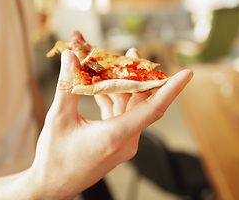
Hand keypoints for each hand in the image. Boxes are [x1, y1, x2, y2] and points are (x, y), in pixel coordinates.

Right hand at [29, 50, 192, 199]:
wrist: (51, 186)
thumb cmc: (55, 159)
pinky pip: (120, 117)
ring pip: (130, 109)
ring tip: (110, 66)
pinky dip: (113, 101)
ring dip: (121, 87)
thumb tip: (70, 58)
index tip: (186, 74)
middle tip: (132, 53)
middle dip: (137, 76)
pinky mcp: (115, 144)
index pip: (153, 109)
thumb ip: (67, 85)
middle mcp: (124, 141)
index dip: (172, 90)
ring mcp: (121, 144)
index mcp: (115, 136)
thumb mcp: (59, 118)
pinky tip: (100, 88)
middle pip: (140, 103)